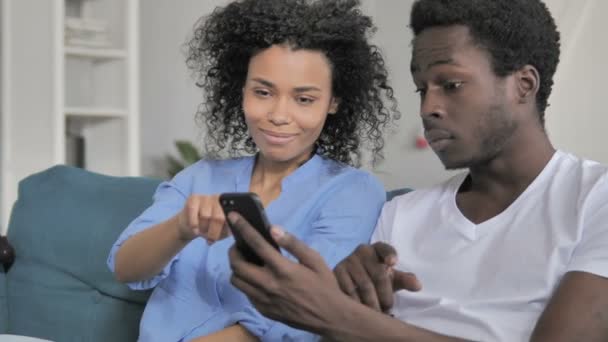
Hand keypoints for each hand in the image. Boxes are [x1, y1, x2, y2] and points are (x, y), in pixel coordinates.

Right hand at [176, 194, 229, 243]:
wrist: (192, 226)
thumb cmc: (210, 228)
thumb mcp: (222, 232)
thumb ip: (228, 229)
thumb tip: (231, 227)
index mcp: (229, 206)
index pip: (233, 214)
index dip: (227, 227)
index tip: (223, 236)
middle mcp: (219, 199)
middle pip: (219, 217)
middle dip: (214, 232)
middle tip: (211, 239)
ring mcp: (206, 197)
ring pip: (205, 216)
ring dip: (203, 228)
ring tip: (203, 233)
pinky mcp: (194, 198)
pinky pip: (193, 212)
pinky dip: (194, 224)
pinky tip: (195, 229)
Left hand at [227, 212, 345, 333]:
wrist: (329, 317)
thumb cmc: (324, 285)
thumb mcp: (315, 260)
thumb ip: (293, 244)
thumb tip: (273, 229)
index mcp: (283, 269)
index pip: (256, 244)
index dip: (243, 228)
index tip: (233, 216)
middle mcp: (269, 284)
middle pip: (237, 265)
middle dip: (234, 251)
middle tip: (240, 245)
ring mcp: (264, 299)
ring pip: (236, 281)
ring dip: (236, 268)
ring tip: (246, 262)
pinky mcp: (263, 310)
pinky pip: (246, 293)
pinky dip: (246, 283)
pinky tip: (256, 278)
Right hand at [334, 242, 421, 312]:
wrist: (351, 281)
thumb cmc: (377, 278)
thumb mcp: (392, 278)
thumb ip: (405, 280)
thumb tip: (418, 285)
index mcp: (378, 249)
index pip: (385, 248)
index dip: (389, 254)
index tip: (393, 263)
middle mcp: (362, 251)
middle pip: (379, 274)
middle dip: (385, 295)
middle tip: (388, 308)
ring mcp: (348, 261)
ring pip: (364, 286)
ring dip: (372, 302)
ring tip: (377, 313)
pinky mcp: (337, 272)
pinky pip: (349, 291)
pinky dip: (357, 303)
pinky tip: (361, 311)